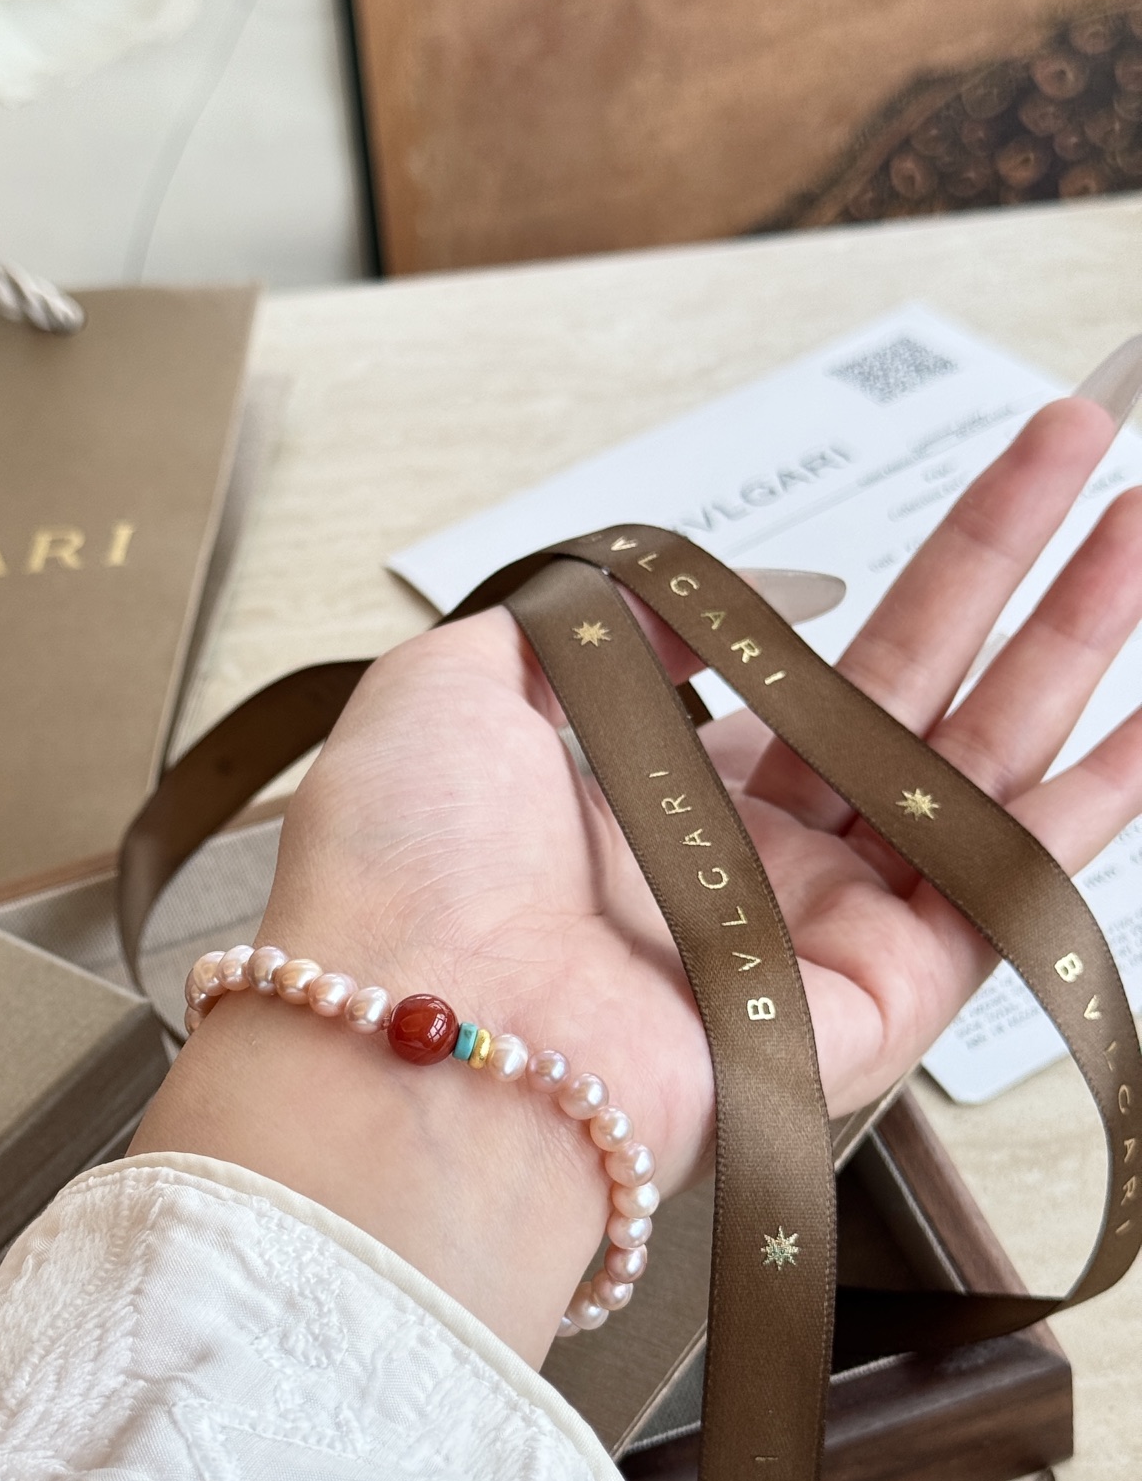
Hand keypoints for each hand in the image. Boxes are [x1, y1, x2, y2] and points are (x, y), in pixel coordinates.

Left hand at [133, 398, 1141, 1364]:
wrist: (426, 1033)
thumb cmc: (411, 867)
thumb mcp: (462, 680)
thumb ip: (590, 616)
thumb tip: (688, 593)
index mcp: (657, 781)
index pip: (809, 659)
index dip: (884, 565)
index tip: (945, 486)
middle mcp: (751, 852)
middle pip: (918, 680)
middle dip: (1010, 559)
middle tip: (1091, 447)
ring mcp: (826, 923)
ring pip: (982, 758)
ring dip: (1074, 636)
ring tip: (1140, 527)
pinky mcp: (884, 996)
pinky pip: (1012, 884)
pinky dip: (1098, 801)